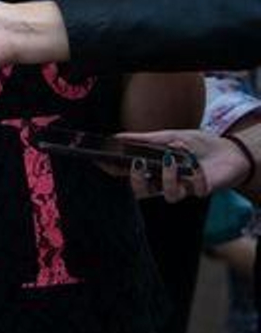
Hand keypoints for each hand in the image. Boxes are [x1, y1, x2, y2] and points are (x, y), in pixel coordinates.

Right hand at [116, 128, 248, 202]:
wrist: (229, 151)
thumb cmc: (196, 145)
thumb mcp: (168, 136)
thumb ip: (144, 139)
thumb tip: (116, 137)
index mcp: (153, 170)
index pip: (129, 175)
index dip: (115, 171)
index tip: (103, 161)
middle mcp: (165, 183)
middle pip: (143, 193)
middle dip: (137, 181)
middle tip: (137, 164)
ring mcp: (184, 189)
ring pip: (169, 195)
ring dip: (168, 177)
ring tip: (171, 158)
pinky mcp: (202, 191)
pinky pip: (195, 189)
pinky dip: (194, 174)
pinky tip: (196, 163)